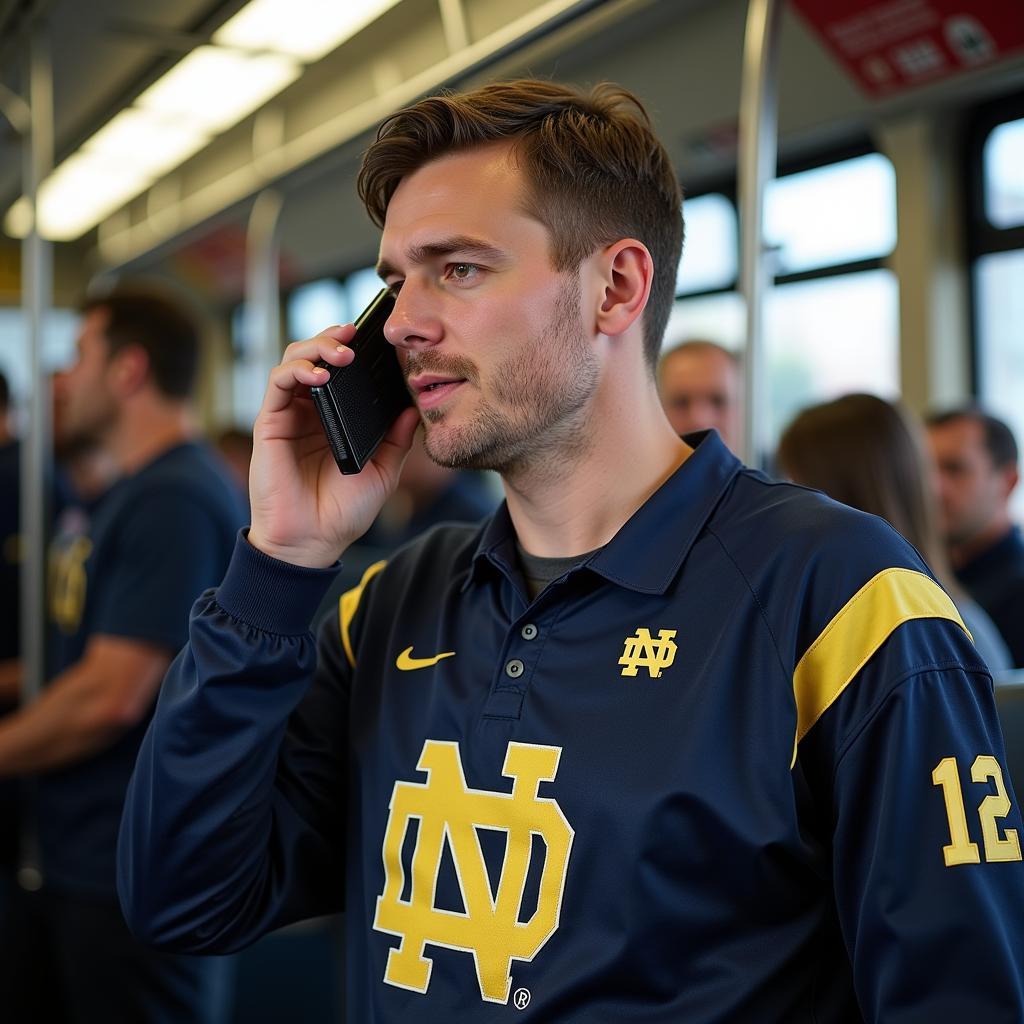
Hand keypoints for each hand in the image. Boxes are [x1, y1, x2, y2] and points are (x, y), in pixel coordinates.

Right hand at [247, 326, 419, 567]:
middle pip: (314, 356)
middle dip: (334, 338)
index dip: (354, 349)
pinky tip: (319, 375)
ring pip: (293, 360)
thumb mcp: (383, 471)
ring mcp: (288, 415)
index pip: (341, 371)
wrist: (311, 543)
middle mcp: (309, 411)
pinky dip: (296, 370)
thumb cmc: (343, 511)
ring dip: (316, 347)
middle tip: (355, 334)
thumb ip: (397, 440)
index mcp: (335, 418)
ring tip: (341, 353)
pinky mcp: (269, 424)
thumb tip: (414, 408)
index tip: (377, 340)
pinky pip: (278, 384)